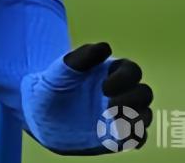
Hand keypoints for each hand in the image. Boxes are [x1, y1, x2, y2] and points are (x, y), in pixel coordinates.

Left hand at [21, 42, 152, 154]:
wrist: (39, 116)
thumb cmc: (52, 87)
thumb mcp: (62, 70)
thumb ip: (82, 57)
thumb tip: (105, 47)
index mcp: (110, 72)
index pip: (132, 71)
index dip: (125, 79)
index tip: (104, 88)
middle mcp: (120, 92)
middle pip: (143, 93)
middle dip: (132, 99)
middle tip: (109, 106)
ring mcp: (120, 115)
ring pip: (144, 115)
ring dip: (137, 119)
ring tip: (116, 123)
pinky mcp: (117, 136)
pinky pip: (138, 138)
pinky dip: (136, 137)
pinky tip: (121, 137)